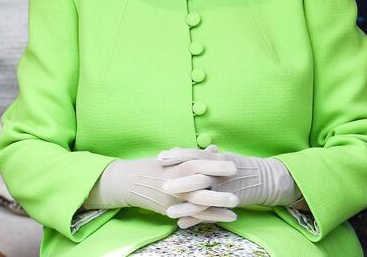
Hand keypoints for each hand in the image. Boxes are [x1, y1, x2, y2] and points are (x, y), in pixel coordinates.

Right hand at [84, 157, 238, 225]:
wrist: (128, 182)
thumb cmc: (152, 167)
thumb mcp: (172, 158)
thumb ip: (195, 155)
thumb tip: (215, 149)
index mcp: (176, 166)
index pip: (197, 164)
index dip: (215, 165)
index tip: (233, 165)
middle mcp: (175, 181)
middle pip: (200, 184)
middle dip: (219, 185)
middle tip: (238, 186)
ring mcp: (173, 197)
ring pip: (199, 202)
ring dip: (218, 204)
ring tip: (236, 205)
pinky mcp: (172, 209)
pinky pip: (194, 214)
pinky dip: (211, 216)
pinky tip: (227, 217)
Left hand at [158, 146, 301, 207]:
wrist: (263, 178)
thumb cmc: (237, 165)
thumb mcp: (218, 156)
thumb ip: (198, 155)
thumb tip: (178, 150)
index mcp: (214, 158)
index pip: (193, 154)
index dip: (177, 155)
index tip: (160, 157)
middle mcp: (218, 173)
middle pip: (197, 176)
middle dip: (180, 181)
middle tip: (163, 186)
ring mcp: (223, 188)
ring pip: (201, 198)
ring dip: (184, 207)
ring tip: (168, 213)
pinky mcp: (227, 202)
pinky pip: (209, 212)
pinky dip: (196, 219)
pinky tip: (182, 224)